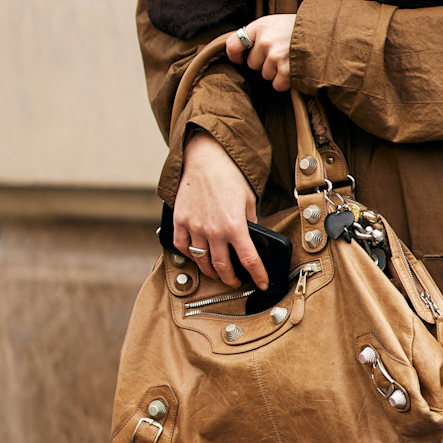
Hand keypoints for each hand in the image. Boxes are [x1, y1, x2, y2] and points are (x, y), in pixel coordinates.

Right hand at [172, 130, 266, 288]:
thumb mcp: (249, 199)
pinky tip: (197, 257)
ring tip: (217, 272)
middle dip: (231, 279)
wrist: (205, 158)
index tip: (262, 283)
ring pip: (201, 261)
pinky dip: (190, 256)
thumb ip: (250, 221)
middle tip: (236, 281)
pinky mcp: (180, 221)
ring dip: (211, 271)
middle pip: (222, 267)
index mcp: (235, 225)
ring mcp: (194, 227)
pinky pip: (182, 247)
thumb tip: (252, 238)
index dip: (258, 275)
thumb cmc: (229, 176)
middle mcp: (214, 230)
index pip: (249, 260)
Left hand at [228, 15, 295, 91]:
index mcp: (260, 26)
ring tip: (292, 58)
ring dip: (277, 71)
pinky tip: (295, 69)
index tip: (240, 59)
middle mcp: (265, 40)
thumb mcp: (277, 23)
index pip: (233, 44)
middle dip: (264, 62)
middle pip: (251, 64)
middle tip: (282, 52)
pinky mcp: (286, 70)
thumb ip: (259, 35)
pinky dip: (285, 81)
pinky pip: (277, 85)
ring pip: (265, 75)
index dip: (235, 55)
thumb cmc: (301, 29)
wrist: (328, 32)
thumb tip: (241, 55)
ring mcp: (276, 56)